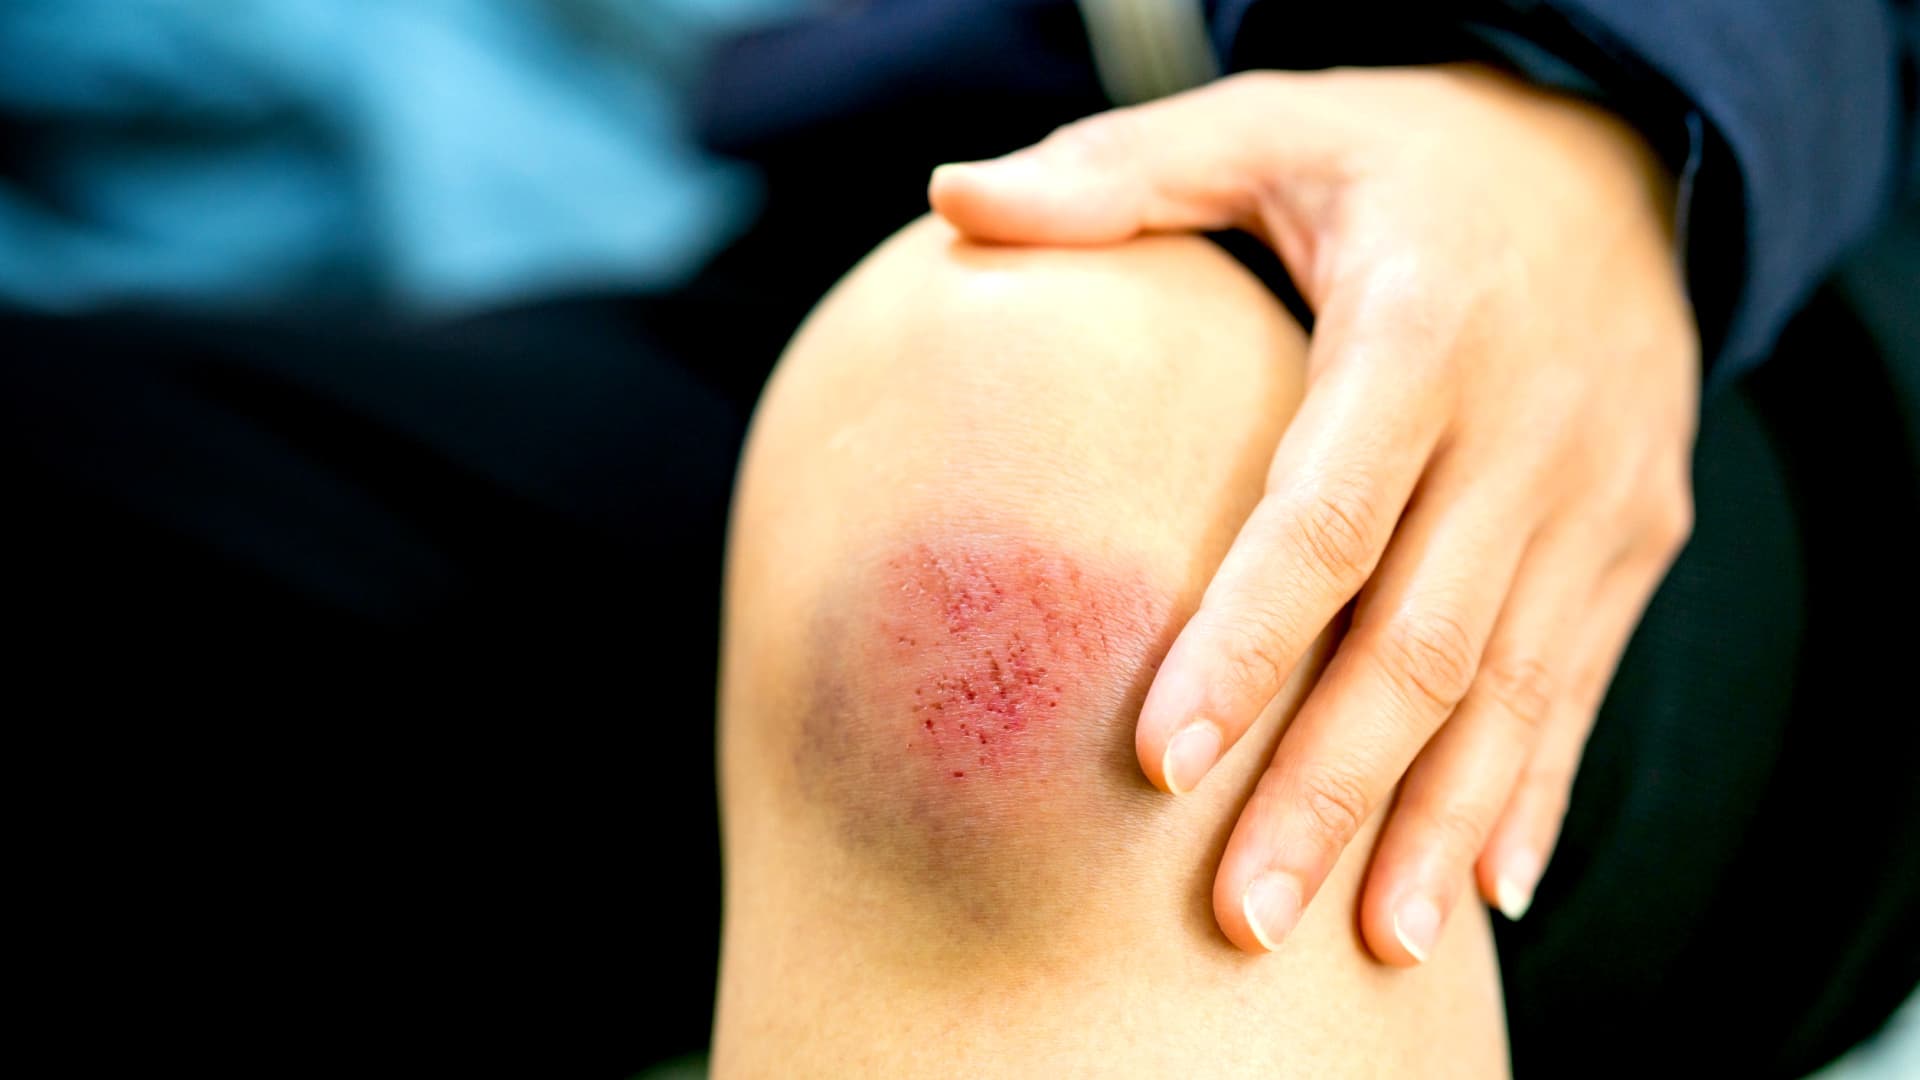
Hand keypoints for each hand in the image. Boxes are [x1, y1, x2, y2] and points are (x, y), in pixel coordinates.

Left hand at [929, 65, 1697, 961]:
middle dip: (1330, 790)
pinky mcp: (1638, 539)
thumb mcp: (1270, 125)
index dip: (1248, 645)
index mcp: (1424, 325)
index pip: (1328, 515)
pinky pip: (1583, 685)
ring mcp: (1602, 494)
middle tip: (1241, 916)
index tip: (1162, 764)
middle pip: (1423, 640)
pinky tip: (1481, 896)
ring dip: (1434, 826)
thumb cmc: (1405, 158)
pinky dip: (1532, 793)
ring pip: (1515, 690)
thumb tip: (953, 199)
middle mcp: (1532, 423)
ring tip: (1362, 945)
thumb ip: (1121, 174)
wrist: (1619, 160)